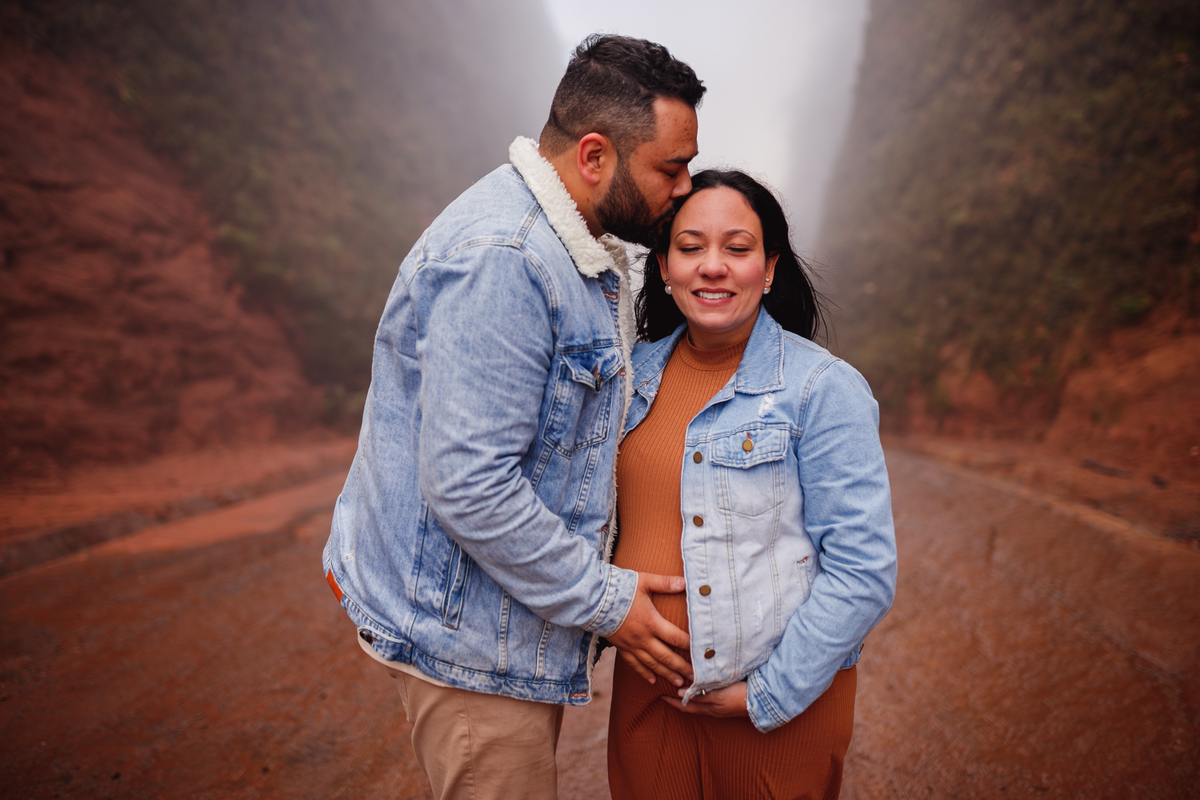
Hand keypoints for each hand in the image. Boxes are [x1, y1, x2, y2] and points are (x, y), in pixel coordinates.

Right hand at [606, 572, 692, 686]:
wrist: (594, 600)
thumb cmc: (621, 589)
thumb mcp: (645, 581)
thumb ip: (665, 583)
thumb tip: (685, 582)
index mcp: (652, 622)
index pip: (676, 638)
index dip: (690, 646)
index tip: (701, 654)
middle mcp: (643, 638)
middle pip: (666, 657)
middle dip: (682, 668)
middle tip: (696, 678)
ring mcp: (632, 645)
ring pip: (652, 664)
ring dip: (666, 674)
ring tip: (680, 683)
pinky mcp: (622, 647)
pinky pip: (634, 664)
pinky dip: (644, 673)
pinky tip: (653, 680)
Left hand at [662, 681, 748, 717]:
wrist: (761, 701)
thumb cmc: (738, 696)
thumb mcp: (718, 696)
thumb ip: (700, 694)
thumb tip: (680, 693)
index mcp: (708, 708)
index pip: (686, 706)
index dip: (673, 702)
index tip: (661, 697)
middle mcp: (712, 709)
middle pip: (691, 705)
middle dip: (679, 699)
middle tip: (668, 691)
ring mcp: (720, 706)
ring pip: (700, 701)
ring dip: (690, 695)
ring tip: (682, 686)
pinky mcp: (727, 702)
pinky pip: (708, 698)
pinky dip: (700, 693)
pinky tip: (701, 686)